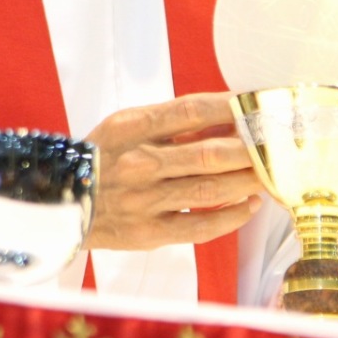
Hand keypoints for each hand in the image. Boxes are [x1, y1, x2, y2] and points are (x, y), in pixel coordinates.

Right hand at [83, 92, 262, 250]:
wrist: (60, 204)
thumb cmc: (102, 160)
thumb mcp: (124, 128)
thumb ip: (169, 123)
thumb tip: (225, 118)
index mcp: (131, 128)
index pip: (191, 111)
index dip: (230, 107)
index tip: (258, 105)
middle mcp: (139, 163)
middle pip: (209, 153)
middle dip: (250, 149)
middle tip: (277, 145)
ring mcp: (145, 200)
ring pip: (210, 189)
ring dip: (247, 181)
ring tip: (271, 174)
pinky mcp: (149, 233)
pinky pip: (200, 226)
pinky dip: (231, 216)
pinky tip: (250, 206)